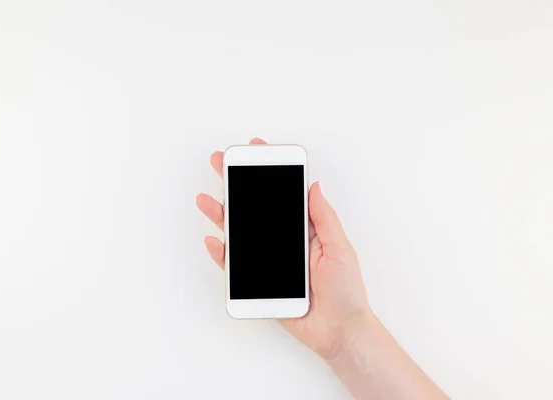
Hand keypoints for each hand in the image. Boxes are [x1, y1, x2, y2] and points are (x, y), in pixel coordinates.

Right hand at [196, 138, 370, 360]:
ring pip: (240, 234)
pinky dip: (223, 254)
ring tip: (207, 200)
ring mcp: (270, 261)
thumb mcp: (339, 247)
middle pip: (256, 210)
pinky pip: (236, 267)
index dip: (268, 173)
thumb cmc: (346, 291)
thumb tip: (313, 186)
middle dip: (236, 186)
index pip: (282, 196)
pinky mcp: (260, 283)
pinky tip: (214, 240)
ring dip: (222, 216)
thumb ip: (323, 218)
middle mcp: (284, 241)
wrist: (339, 331)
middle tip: (221, 164)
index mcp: (305, 230)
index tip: (255, 151)